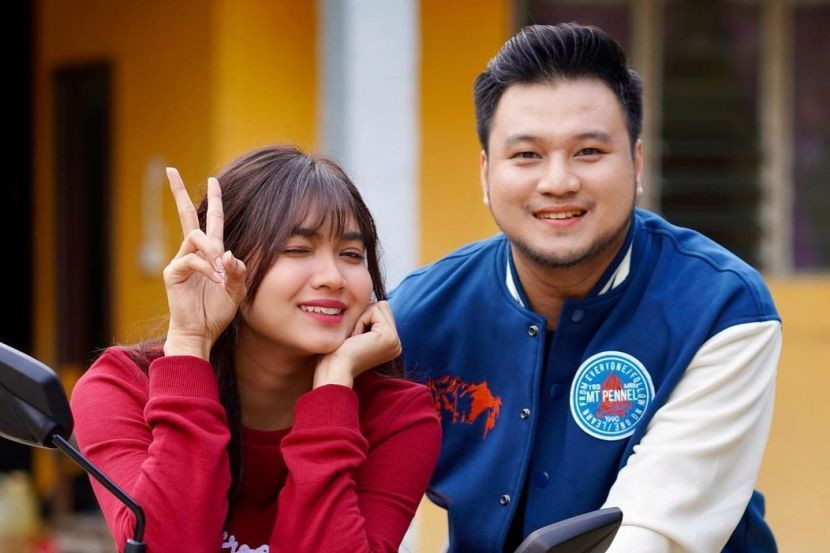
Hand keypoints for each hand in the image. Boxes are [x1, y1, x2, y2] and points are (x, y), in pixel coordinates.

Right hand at [162, 168, 246, 358]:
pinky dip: (205, 267)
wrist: (201, 332)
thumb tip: (227, 253)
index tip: (213, 180)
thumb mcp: (237, 289)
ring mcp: (181, 260)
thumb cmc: (218, 311)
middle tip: (170, 170)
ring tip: (220, 275)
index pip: (211, 221)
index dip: (214, 201)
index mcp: (211, 252)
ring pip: (196, 237)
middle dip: (178, 192)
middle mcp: (194, 252)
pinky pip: (191, 259)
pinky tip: (214, 279)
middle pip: (186, 215)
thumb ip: (237, 270)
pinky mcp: (173, 272)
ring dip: (212, 251)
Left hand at [313, 301, 401, 387]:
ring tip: (354, 339)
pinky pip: (374, 310)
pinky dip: (360, 321)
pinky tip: (355, 339)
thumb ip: (367, 319)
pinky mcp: (389, 336)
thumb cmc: (337, 355)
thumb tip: (370, 298)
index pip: (381, 311)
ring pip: (380, 306)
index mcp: (391, 344)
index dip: (363, 317)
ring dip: (361, 318)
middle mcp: (397, 343)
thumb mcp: (355, 334)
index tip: (353, 338)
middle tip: (353, 338)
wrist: (334, 371)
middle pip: (383, 306)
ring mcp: (395, 341)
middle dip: (364, 315)